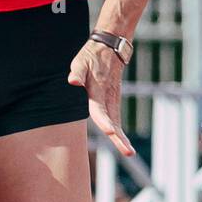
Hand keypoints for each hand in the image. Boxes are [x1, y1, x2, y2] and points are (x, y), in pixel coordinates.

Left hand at [69, 40, 134, 156]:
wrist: (110, 48)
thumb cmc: (91, 56)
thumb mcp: (80, 61)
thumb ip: (76, 73)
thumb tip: (72, 82)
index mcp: (98, 90)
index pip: (99, 109)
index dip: (104, 120)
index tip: (109, 131)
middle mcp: (108, 98)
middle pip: (113, 121)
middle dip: (119, 138)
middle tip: (128, 152)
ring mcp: (113, 100)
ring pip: (117, 122)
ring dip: (122, 138)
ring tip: (129, 153)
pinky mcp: (114, 101)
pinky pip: (116, 119)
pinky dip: (120, 132)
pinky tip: (123, 143)